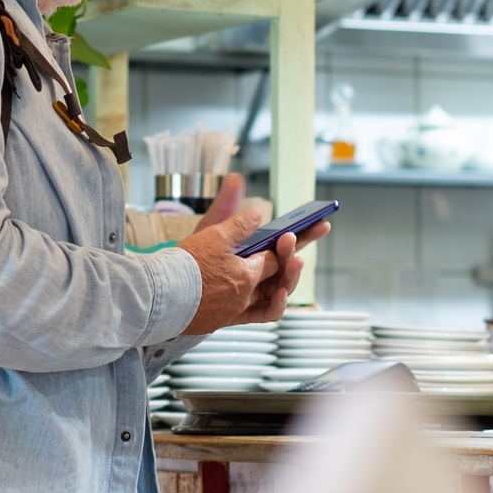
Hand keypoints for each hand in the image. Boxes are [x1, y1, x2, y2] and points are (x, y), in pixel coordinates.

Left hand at [180, 174, 329, 333]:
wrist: (170, 291)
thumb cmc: (190, 259)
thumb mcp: (210, 229)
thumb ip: (226, 207)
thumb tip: (237, 179)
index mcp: (255, 253)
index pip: (286, 242)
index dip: (305, 232)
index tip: (322, 221)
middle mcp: (258, 274)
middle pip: (287, 264)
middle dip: (297, 249)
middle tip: (292, 238)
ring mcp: (253, 294)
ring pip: (283, 287)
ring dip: (292, 275)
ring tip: (292, 261)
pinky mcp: (244, 313)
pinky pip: (268, 312)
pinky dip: (277, 304)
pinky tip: (279, 293)